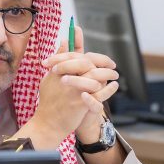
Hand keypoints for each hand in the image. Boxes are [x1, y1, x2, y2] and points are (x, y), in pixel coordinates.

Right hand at [18, 27, 118, 147]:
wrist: (48, 123)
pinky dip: (109, 89)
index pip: (75, 54)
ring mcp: (73, 90)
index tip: (100, 51)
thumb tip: (63, 40)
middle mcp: (65, 78)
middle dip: (102, 61)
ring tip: (115, 74)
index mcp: (58, 71)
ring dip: (108, 73)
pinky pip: (99, 93)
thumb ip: (58, 59)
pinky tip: (114, 85)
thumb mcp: (49, 78)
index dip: (90, 51)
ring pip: (94, 75)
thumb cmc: (48, 101)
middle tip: (112, 64)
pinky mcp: (80, 102)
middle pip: (86, 62)